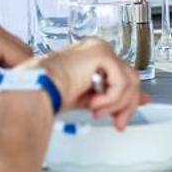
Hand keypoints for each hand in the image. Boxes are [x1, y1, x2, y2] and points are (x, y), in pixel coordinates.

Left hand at [0, 19, 30, 98]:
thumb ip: (0, 83)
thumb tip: (20, 87)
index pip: (24, 57)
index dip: (27, 77)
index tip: (30, 92)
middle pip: (22, 51)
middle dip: (20, 72)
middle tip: (15, 91)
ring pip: (13, 50)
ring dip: (11, 68)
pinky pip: (2, 48)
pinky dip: (1, 62)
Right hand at [29, 40, 145, 127]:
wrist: (34, 92)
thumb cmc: (49, 95)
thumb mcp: (88, 98)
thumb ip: (111, 98)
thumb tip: (138, 101)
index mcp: (92, 57)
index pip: (123, 74)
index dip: (131, 94)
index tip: (137, 107)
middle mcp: (98, 48)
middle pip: (130, 77)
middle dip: (127, 104)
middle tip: (117, 122)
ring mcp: (100, 48)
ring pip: (129, 80)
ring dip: (115, 104)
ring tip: (96, 112)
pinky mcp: (100, 53)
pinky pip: (121, 81)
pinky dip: (111, 98)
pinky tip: (94, 104)